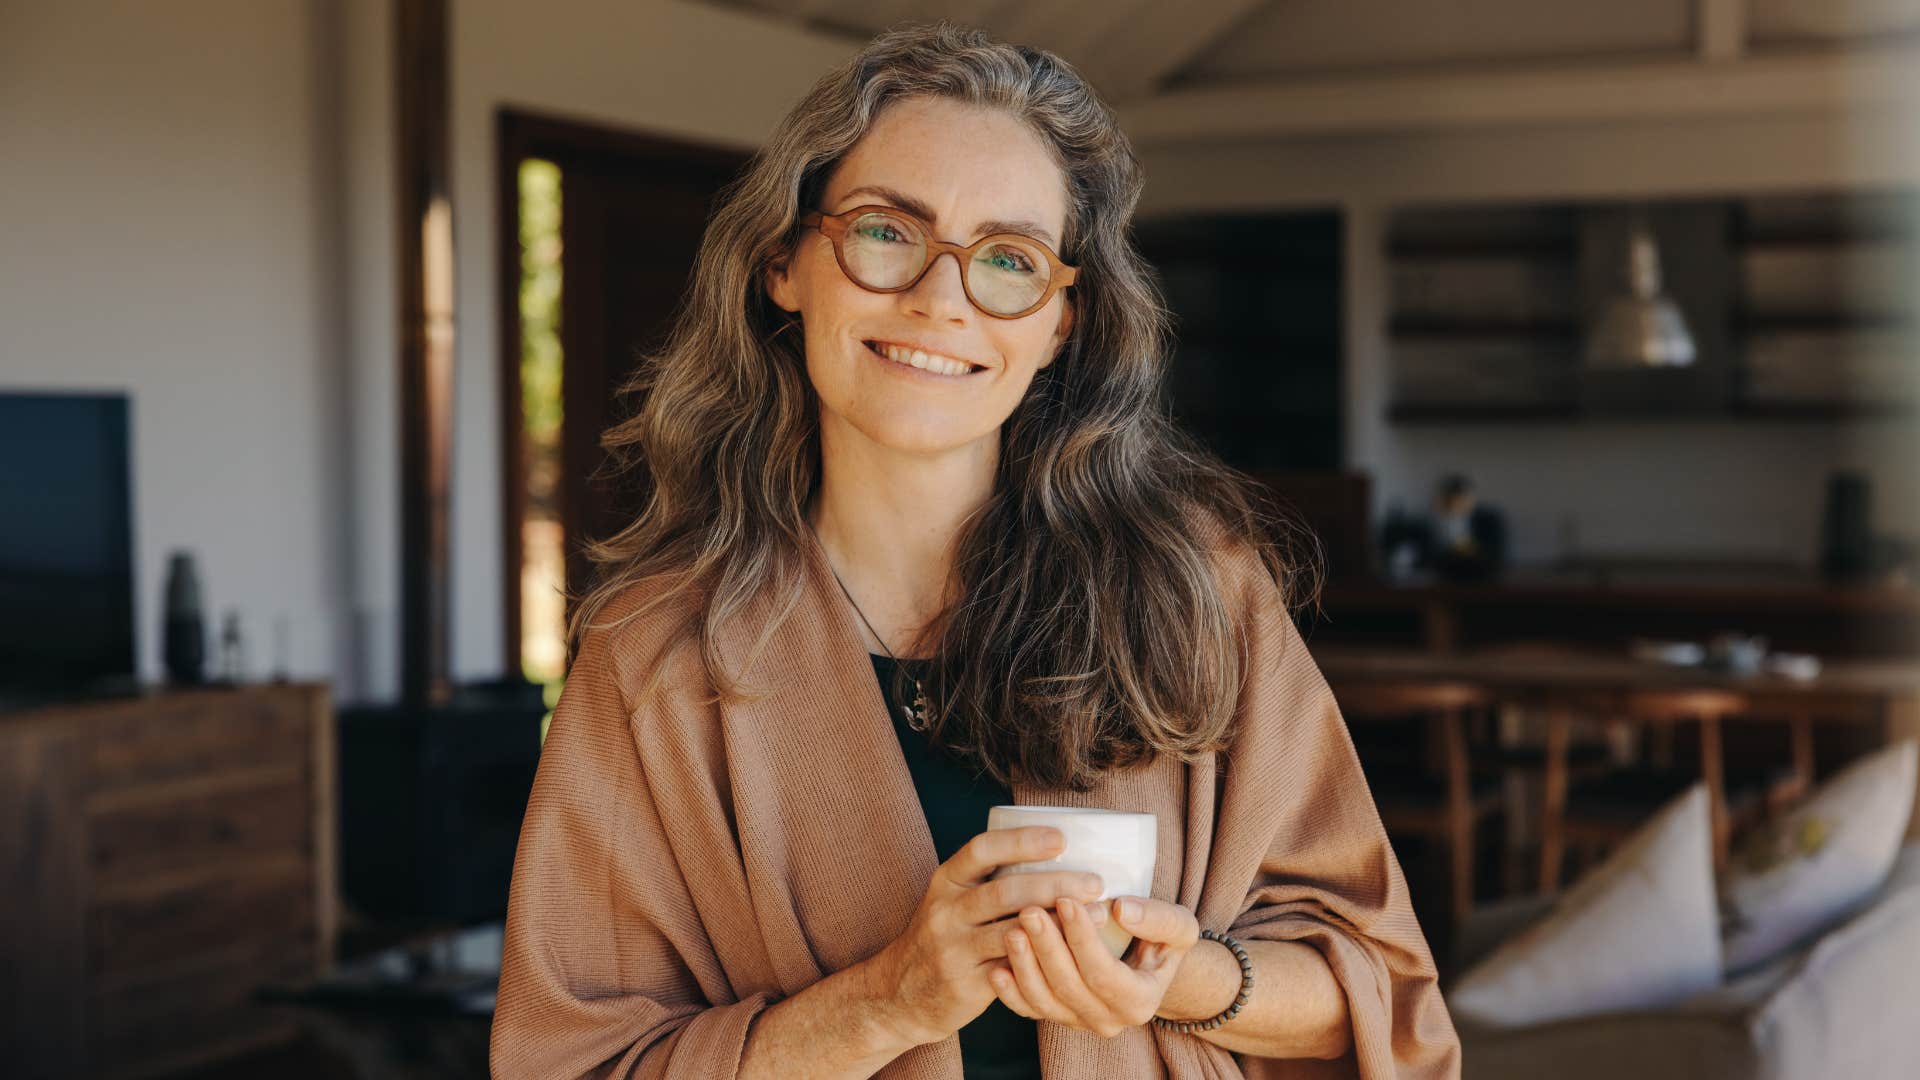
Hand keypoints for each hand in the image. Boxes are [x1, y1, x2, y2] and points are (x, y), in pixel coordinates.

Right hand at [867, 826, 1106, 1047]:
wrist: (901, 992)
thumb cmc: (945, 936)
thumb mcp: (954, 899)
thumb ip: (992, 880)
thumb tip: (1061, 854)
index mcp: (946, 880)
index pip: (981, 849)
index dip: (1021, 841)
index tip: (1061, 838)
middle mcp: (945, 911)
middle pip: (1004, 891)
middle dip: (1054, 884)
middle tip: (1095, 882)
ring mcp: (953, 949)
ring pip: (1012, 932)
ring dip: (1060, 923)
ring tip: (1098, 915)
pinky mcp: (965, 984)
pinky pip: (1012, 970)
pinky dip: (1046, 959)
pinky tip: (1076, 952)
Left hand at [991, 894, 1201, 1038]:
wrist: (1146, 964)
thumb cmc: (1161, 939)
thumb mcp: (1178, 927)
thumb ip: (1158, 919)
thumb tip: (1121, 909)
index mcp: (1139, 1002)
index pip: (1105, 973)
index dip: (1083, 939)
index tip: (1066, 900)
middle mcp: (1108, 1020)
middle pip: (1069, 987)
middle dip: (1047, 948)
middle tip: (1029, 910)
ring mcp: (1078, 1022)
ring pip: (1044, 1001)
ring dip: (1024, 967)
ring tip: (1011, 930)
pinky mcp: (1056, 1015)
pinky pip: (1028, 1010)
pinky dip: (1011, 992)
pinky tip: (997, 968)